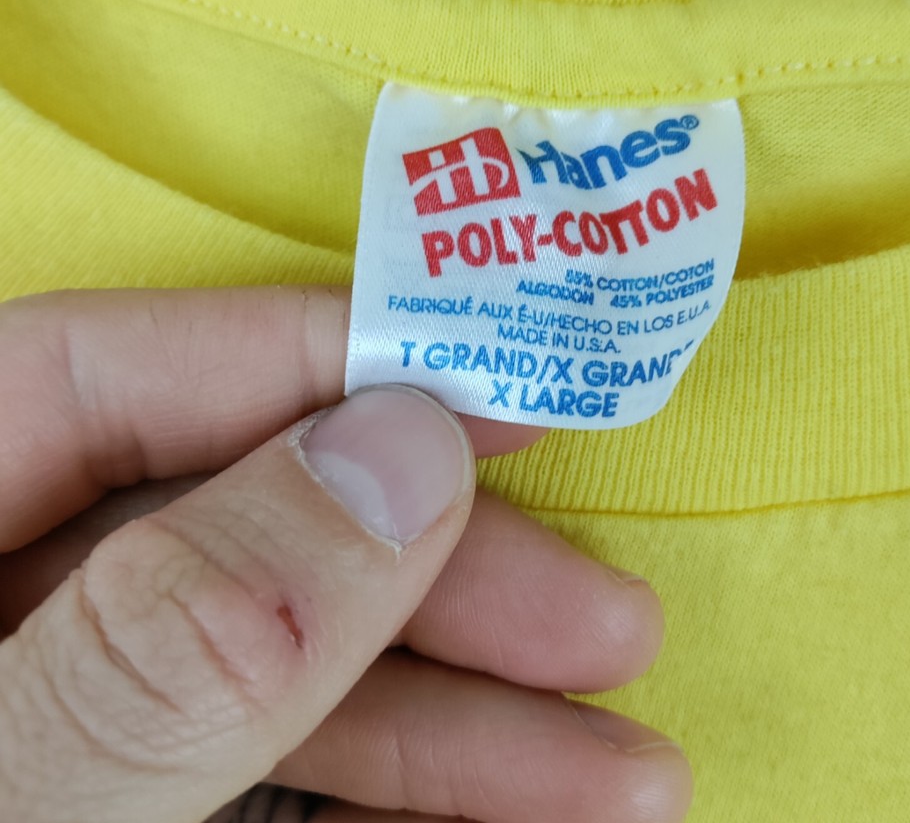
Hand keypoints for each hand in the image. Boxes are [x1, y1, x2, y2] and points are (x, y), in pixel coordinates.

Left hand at [0, 287, 692, 822]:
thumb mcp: (17, 793)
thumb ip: (180, 632)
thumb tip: (396, 454)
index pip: (101, 371)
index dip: (312, 358)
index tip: (494, 383)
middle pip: (232, 526)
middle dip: (433, 576)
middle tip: (607, 620)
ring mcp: (68, 721)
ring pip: (278, 671)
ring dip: (461, 719)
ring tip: (624, 775)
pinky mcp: (132, 812)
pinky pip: (274, 777)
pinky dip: (401, 790)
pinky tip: (518, 809)